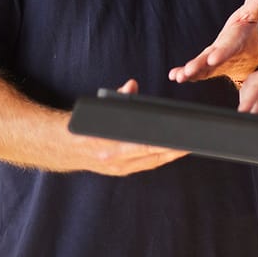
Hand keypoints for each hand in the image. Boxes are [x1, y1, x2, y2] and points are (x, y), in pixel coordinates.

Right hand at [70, 79, 187, 175]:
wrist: (63, 146)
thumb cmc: (84, 124)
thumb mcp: (99, 107)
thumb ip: (117, 96)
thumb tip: (132, 85)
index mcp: (108, 144)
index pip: (144, 144)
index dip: (164, 142)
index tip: (181, 136)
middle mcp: (113, 160)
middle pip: (152, 155)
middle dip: (174, 149)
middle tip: (194, 140)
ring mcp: (117, 168)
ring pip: (151, 162)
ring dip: (171, 154)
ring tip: (189, 145)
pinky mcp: (120, 171)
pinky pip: (145, 165)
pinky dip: (160, 158)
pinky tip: (173, 151)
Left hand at [168, 0, 257, 85]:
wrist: (250, 55)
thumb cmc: (247, 31)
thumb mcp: (252, 15)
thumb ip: (254, 4)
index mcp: (236, 42)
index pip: (229, 48)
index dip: (222, 54)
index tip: (212, 59)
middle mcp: (225, 56)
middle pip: (212, 63)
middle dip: (200, 67)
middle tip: (189, 71)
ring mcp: (216, 64)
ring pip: (202, 70)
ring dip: (190, 74)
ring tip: (178, 76)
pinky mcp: (208, 68)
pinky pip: (197, 73)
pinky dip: (185, 75)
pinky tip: (174, 75)